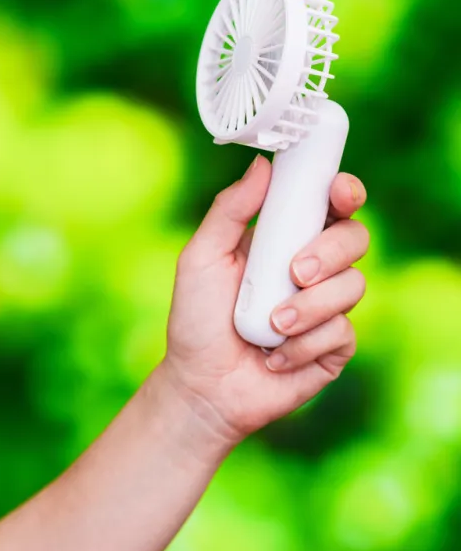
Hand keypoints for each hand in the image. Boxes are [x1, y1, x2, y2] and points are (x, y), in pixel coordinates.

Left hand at [157, 154, 367, 446]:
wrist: (202, 385)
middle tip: (294, 272)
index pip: (328, 204)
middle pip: (354, 238)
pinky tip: (273, 356)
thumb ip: (229, 211)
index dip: (343, 191)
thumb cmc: (197, 319)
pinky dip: (303, 345)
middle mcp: (312, 269)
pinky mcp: (334, 346)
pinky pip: (342, 332)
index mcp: (284, 240)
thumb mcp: (201, 258)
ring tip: (269, 325)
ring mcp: (326, 307)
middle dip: (329, 252)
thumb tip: (262, 165)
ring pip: (353, 286)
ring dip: (308, 307)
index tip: (339, 191)